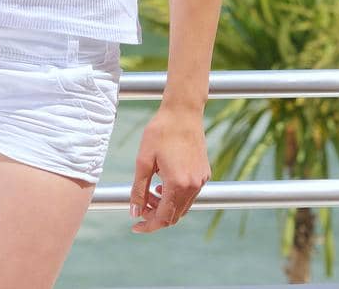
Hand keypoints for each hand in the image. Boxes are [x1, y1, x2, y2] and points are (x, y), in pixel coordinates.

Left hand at [129, 104, 210, 232]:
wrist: (182, 113)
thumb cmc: (160, 132)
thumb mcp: (143, 161)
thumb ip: (138, 189)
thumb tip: (134, 212)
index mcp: (178, 184)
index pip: (164, 217)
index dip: (148, 225)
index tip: (135, 226)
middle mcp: (194, 186)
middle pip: (175, 215)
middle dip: (155, 216)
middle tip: (139, 208)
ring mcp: (201, 180)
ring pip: (183, 206)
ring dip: (165, 206)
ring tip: (148, 194)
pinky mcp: (204, 174)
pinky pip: (189, 195)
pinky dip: (175, 197)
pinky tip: (162, 186)